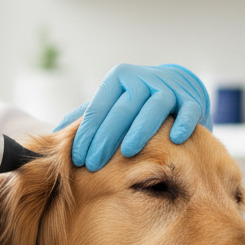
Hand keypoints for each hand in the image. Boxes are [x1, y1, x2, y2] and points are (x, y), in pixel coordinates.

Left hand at [55, 64, 211, 170]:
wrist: (179, 86)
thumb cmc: (136, 102)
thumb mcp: (111, 103)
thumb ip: (87, 116)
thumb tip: (53, 135)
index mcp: (118, 80)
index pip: (99, 107)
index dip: (87, 133)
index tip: (78, 158)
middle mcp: (142, 80)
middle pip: (123, 108)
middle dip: (107, 137)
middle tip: (95, 163)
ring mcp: (168, 88)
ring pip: (154, 106)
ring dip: (141, 129)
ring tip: (129, 151)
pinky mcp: (191, 98)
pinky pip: (188, 110)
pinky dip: (182, 123)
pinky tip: (175, 139)